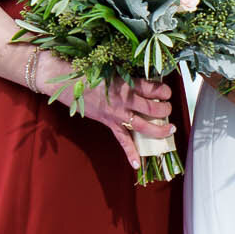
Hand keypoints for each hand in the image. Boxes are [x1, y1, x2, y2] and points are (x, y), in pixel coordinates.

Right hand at [38, 54, 173, 166]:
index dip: (165, 90)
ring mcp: (117, 114)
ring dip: (160, 129)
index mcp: (126, 84)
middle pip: (154, 109)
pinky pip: (122, 140)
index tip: (167, 90)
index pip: (154, 88)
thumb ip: (128, 76)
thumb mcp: (111, 68)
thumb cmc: (87, 70)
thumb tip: (145, 80)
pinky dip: (130, 153)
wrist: (65, 80)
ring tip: (169, 128)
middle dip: (166, 109)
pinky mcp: (108, 123)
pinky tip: (137, 165)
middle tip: (168, 107)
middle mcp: (124, 100)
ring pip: (144, 126)